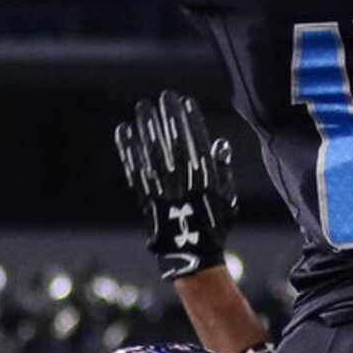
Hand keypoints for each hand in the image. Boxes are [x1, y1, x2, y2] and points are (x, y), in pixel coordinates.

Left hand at [116, 89, 238, 281]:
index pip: (197, 143)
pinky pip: (135, 170)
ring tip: (143, 108)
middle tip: (163, 97)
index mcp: (205, 180)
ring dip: (147, 128)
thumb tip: (219, 144)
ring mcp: (163, 190)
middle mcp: (183, 183)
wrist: (192, 256)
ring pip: (153, 153)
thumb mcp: (227, 199)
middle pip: (174, 143)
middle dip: (168, 118)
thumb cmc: (214, 226)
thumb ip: (223, 171)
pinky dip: (128, 150)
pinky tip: (124, 132)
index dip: (191, 121)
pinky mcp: (145, 199)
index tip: (186, 102)